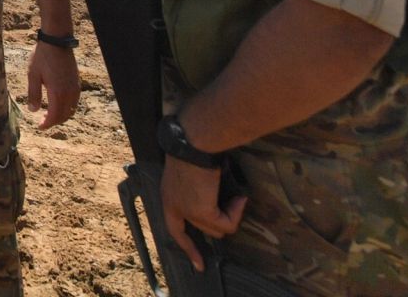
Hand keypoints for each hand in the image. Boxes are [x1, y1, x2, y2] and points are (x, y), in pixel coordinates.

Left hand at [25, 41, 79, 128]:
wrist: (57, 42)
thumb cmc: (42, 57)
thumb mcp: (33, 75)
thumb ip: (33, 94)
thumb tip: (33, 111)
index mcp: (57, 93)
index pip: (54, 116)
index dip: (47, 124)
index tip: (40, 127)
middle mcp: (69, 93)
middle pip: (64, 115)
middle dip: (54, 121)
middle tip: (43, 122)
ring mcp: (75, 88)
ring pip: (71, 109)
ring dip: (61, 115)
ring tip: (50, 115)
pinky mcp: (77, 82)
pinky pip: (74, 101)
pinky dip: (67, 108)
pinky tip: (58, 104)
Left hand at [160, 154, 245, 271]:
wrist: (195, 144)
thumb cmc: (195, 150)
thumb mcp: (192, 174)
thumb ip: (198, 191)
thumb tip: (217, 203)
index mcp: (169, 197)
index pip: (175, 230)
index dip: (188, 247)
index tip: (199, 264)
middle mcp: (174, 206)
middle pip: (203, 229)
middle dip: (222, 222)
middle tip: (236, 206)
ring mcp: (187, 211)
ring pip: (217, 229)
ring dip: (231, 214)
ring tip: (236, 196)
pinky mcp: (202, 212)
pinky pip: (226, 224)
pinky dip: (236, 213)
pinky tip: (239, 198)